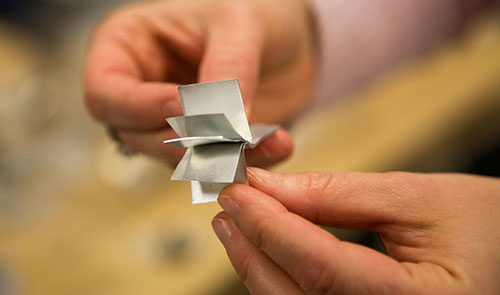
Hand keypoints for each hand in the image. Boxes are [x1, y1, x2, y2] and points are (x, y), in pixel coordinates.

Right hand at [83, 0, 316, 165]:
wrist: (291, 40)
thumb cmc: (253, 13)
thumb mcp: (239, 24)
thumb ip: (227, 69)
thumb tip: (223, 121)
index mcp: (127, 46)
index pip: (106, 92)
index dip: (139, 106)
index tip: (182, 106)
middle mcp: (140, 91)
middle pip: (136, 135)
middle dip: (183, 140)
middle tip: (227, 135)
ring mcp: (170, 123)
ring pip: (174, 158)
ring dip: (218, 157)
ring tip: (263, 140)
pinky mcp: (202, 144)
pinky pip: (213, 165)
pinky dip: (244, 162)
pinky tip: (276, 145)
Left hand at [212, 168, 499, 293]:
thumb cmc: (484, 224)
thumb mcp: (416, 197)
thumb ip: (338, 194)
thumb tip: (269, 187)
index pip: (320, 266)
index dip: (270, 225)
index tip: (236, 189)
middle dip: (252, 248)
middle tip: (226, 205)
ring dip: (258, 266)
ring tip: (237, 223)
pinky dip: (280, 282)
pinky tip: (267, 252)